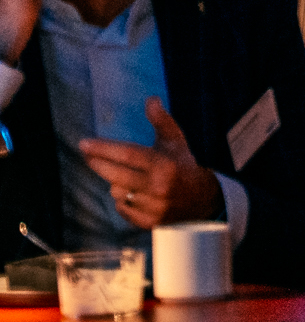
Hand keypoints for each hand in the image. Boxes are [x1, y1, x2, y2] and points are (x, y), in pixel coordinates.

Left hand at [79, 97, 222, 229]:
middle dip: (98, 164)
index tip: (84, 144)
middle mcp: (159, 187)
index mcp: (166, 165)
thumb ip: (162, 121)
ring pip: (117, 192)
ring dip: (116, 183)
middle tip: (88, 155)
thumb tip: (151, 100)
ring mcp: (154, 206)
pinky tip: (132, 194)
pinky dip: (122, 201)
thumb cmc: (184, 166)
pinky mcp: (149, 221)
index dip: (104, 148)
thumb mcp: (176, 142)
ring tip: (125, 178)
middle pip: (116, 175)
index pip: (129, 155)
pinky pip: (122, 209)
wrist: (203, 200)